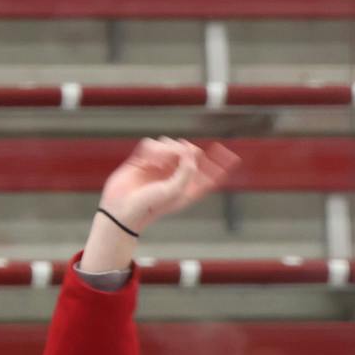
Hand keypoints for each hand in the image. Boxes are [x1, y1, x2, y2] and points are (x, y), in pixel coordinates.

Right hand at [98, 137, 239, 234]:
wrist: (122, 210)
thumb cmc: (149, 206)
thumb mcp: (176, 190)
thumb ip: (187, 169)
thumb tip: (189, 150)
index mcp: (186, 187)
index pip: (209, 174)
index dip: (221, 165)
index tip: (233, 157)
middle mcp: (174, 175)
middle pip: (190, 153)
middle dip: (188, 150)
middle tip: (182, 153)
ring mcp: (158, 166)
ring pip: (170, 144)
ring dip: (167, 149)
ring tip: (159, 163)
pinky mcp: (141, 161)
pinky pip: (151, 144)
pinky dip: (152, 149)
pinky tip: (148, 161)